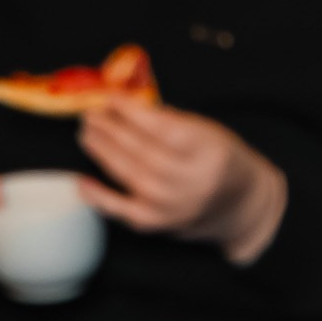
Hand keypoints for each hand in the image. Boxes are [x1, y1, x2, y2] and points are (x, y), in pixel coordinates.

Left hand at [76, 102, 287, 262]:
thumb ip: (169, 120)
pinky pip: (121, 209)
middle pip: (140, 150)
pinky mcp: (157, 223)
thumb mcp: (207, 131)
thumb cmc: (217, 159)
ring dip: (101, 150)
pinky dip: (99, 196)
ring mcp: (172, 205)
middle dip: (110, 128)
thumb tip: (122, 107)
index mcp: (207, 152)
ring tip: (87, 132)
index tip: (110, 98)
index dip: (130, 112)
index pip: (161, 128)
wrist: (238, 205)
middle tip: (91, 113)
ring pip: (127, 173)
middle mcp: (190, 181)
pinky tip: (82, 181)